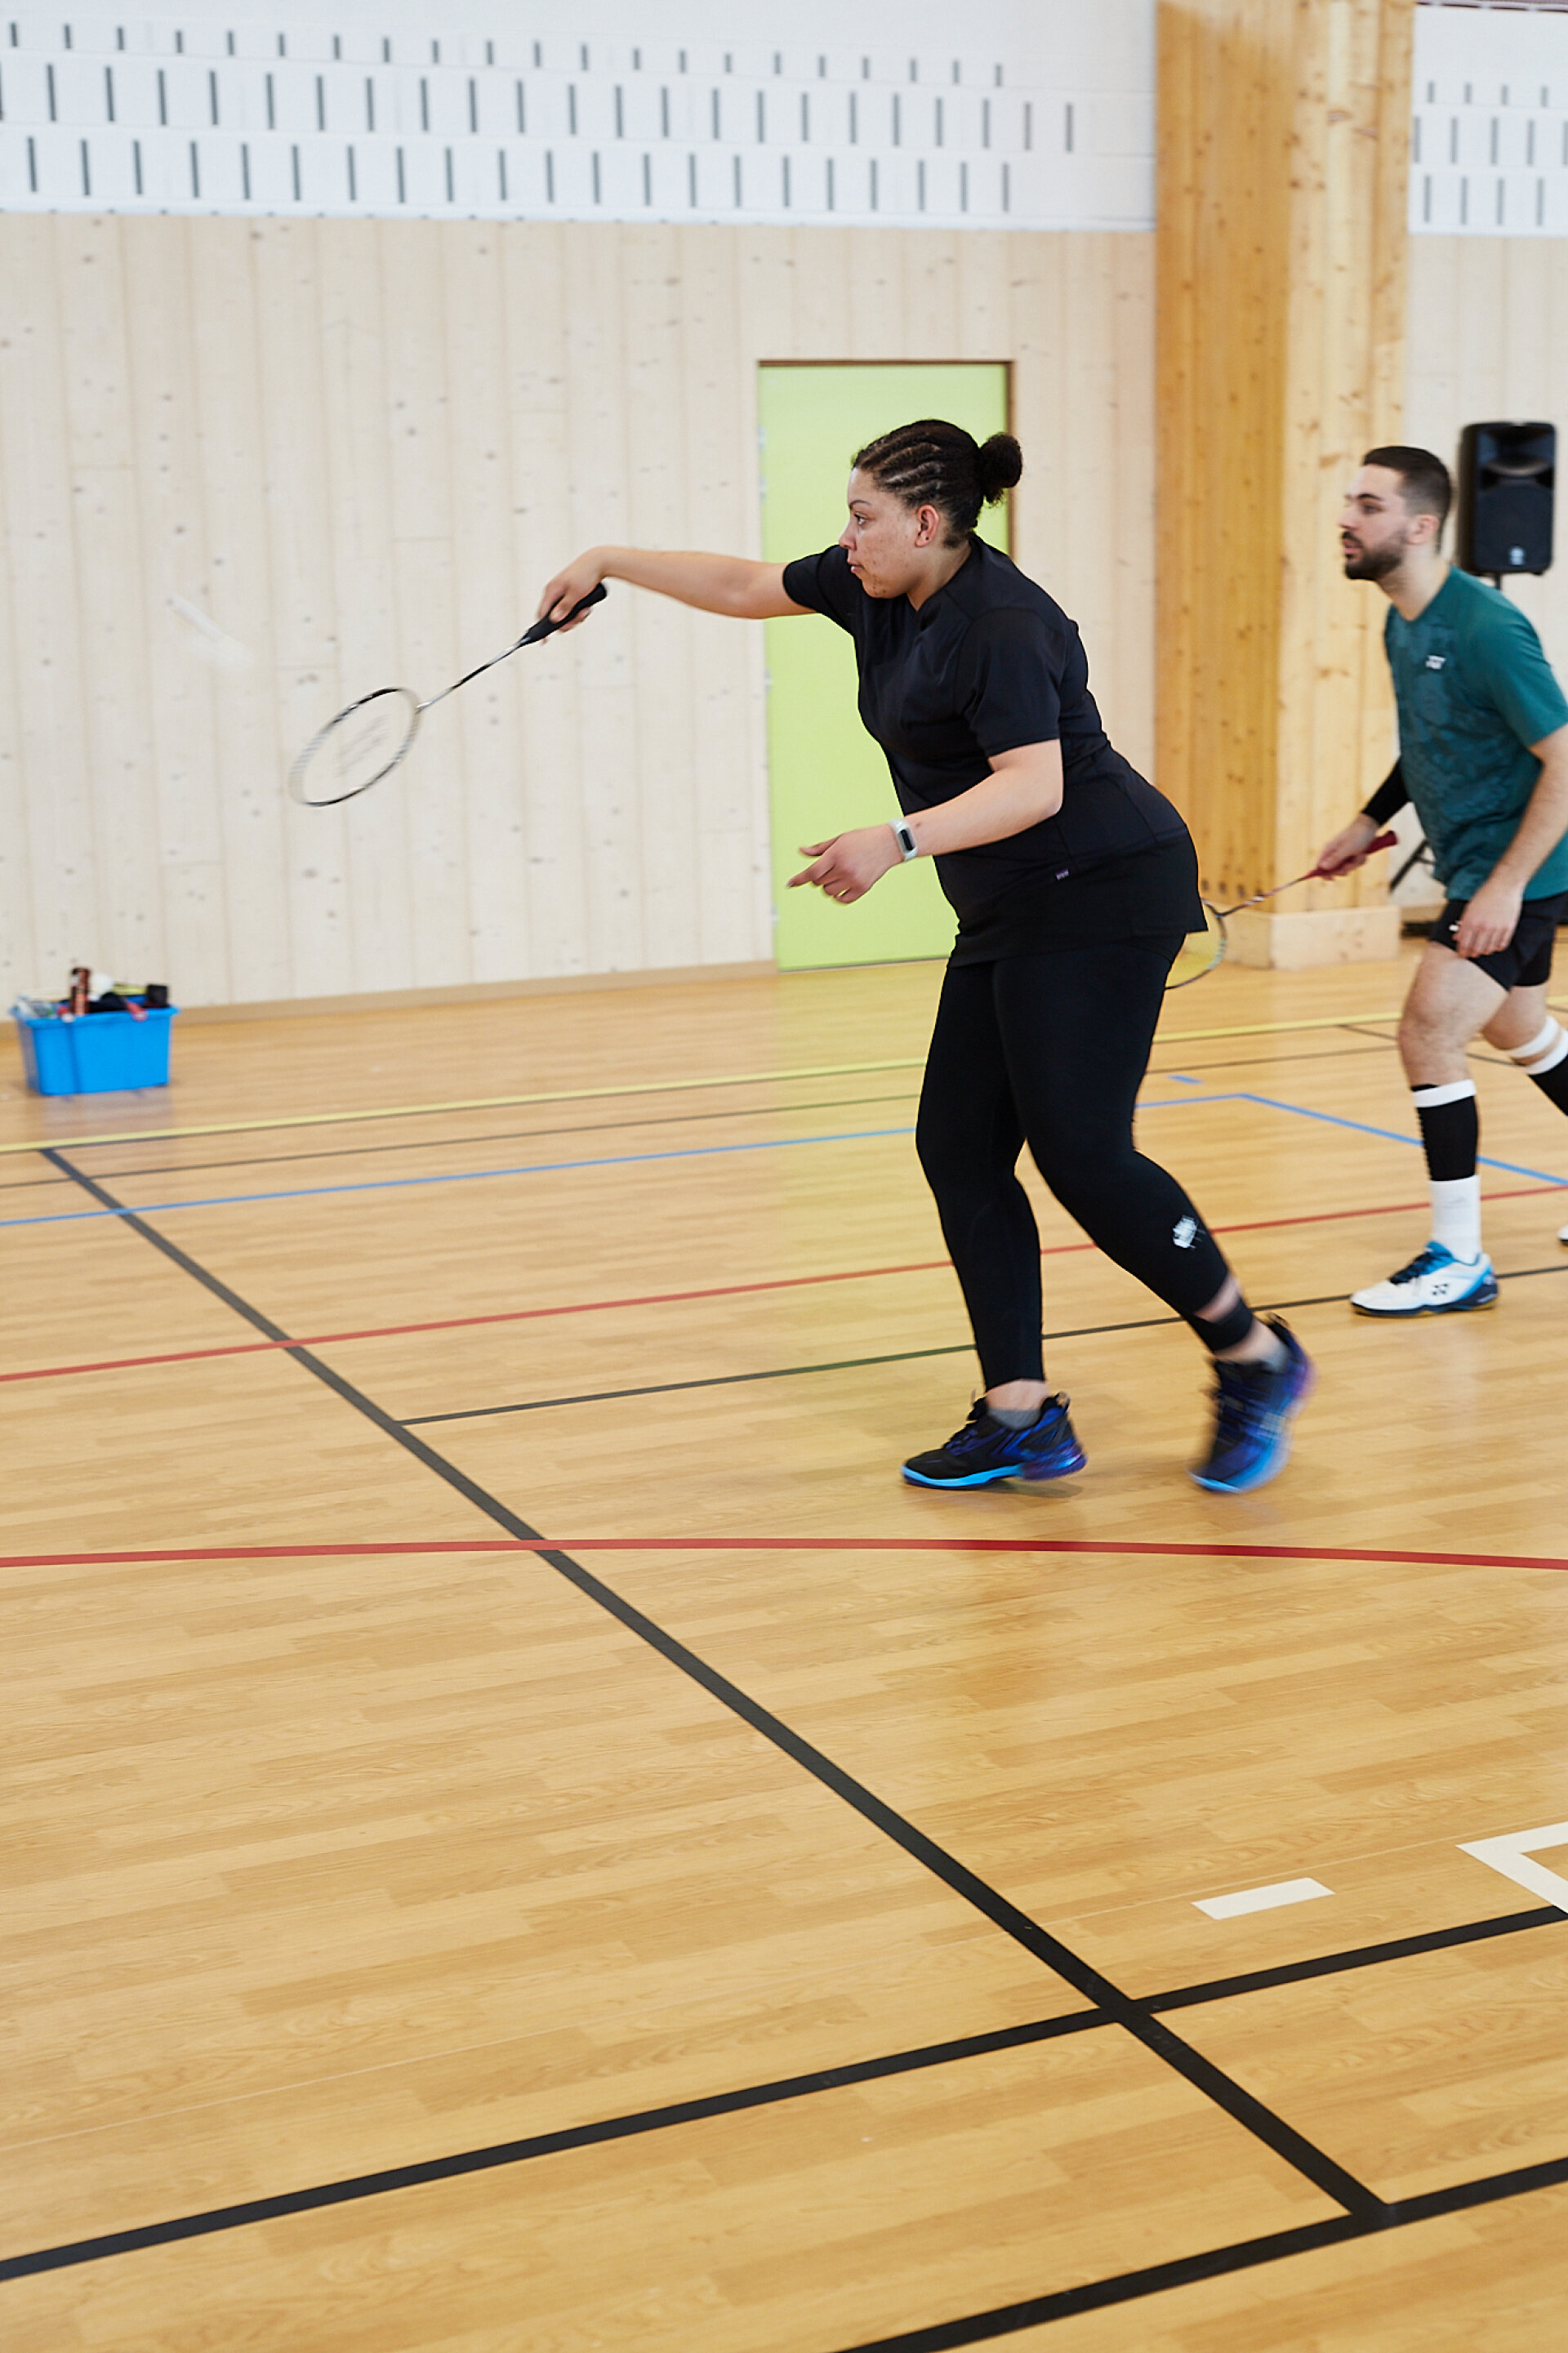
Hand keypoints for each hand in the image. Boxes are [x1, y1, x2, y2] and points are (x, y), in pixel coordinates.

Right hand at [536, 552, 605, 629]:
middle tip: (580, 618)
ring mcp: (562, 593)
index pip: (542, 614)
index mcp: (551, 591)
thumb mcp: (576, 594)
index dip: (542, 628)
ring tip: (586, 610)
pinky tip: (587, 606)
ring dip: (576, 616)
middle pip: (555, 616)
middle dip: (568, 621)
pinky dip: (579, 610)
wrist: (598, 562)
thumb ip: (564, 608)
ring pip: (565, 613)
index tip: (544, 641)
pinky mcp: (569, 593)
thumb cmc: (586, 575)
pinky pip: (571, 608)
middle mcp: (554, 592)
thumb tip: (554, 620)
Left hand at [787, 826, 901, 903]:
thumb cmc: (862, 839)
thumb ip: (819, 849)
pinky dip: (838, 896)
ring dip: (828, 887)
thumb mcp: (839, 839)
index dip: (799, 879)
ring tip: (838, 876)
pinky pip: (843, 900)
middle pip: (819, 883)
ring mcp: (854, 880)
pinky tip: (842, 888)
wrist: (888, 844)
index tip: (789, 884)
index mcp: (836, 854)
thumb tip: (801, 851)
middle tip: (829, 869)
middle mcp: (844, 868)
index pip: (812, 872)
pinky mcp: (863, 888)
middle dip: (819, 878)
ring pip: (829, 892)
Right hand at [1313, 813, 1378, 876]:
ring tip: (1360, 855)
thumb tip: (1322, 867)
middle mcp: (1334, 854)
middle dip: (1344, 869)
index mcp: (1328, 850)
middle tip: (1350, 864)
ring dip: (1355, 864)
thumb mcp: (1347, 848)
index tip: (1331, 879)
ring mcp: (1343, 855)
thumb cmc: (1357, 835)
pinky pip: (1354, 865)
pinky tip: (1363, 854)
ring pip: (1346, 869)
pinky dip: (1360, 861)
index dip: (1322, 874)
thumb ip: (1335, 858)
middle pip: (1333, 871)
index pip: (1319, 865)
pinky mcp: (1351, 856)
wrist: (1369, 826)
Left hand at [1452, 874, 1522, 959]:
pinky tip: (1494, 946)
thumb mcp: (1469, 908)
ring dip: (1484, 951)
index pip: (1464, 944)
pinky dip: (1497, 948)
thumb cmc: (1485, 895)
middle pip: (1476, 949)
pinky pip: (1502, 945)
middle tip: (1471, 954)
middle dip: (1471, 954)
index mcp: (1471, 921)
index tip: (1462, 954)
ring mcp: (1497, 928)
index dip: (1462, 952)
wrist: (1504, 886)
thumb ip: (1463, 924)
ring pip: (1489, 949)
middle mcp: (1483, 927)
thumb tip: (1456, 937)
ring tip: (1483, 949)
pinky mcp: (1508, 928)